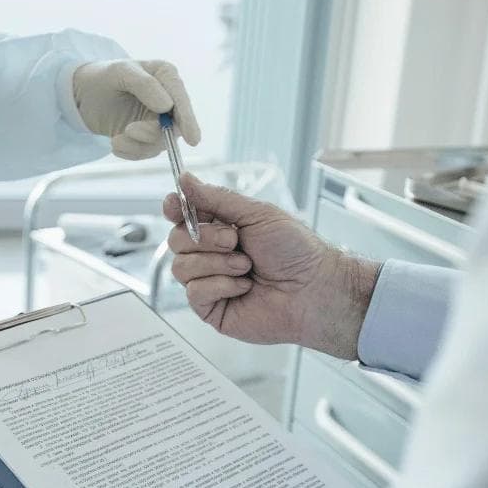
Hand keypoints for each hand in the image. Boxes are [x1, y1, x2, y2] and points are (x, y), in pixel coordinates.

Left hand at [72, 60, 200, 159]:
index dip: (189, 120)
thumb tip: (167, 105)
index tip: (193, 140)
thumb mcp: (120, 72)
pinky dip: (130, 152)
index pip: (182, 100)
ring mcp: (158, 121)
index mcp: (166, 77)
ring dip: (137, 146)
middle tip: (129, 130)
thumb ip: (144, 85)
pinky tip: (115, 143)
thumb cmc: (102, 76)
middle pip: (175, 126)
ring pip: (160, 143)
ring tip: (115, 140)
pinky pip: (146, 152)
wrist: (80, 94)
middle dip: (153, 133)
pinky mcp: (146, 137)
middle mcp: (168, 99)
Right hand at [164, 174, 381, 358]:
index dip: (174, 209)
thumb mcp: (256, 213)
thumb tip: (184, 179)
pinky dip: (220, 285)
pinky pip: (194, 292)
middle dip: (205, 237)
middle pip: (176, 240)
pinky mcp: (211, 308)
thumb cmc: (295, 250)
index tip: (174, 205)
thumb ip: (216, 198)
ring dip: (216, 263)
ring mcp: (209, 282)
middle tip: (235, 240)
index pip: (182, 215)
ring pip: (181, 267)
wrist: (313, 288)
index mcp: (221, 228)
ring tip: (247, 266)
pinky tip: (244, 287)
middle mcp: (211, 254)